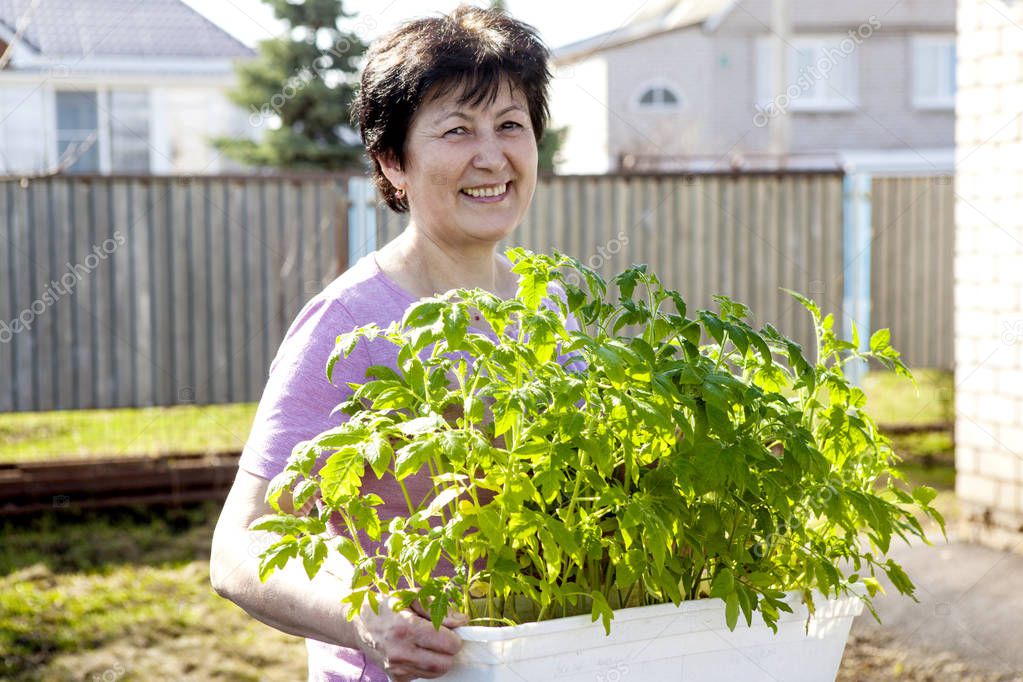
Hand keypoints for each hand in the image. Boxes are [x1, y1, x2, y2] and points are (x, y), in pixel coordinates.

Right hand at [353, 597, 468, 680]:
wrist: (360, 624)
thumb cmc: (388, 607)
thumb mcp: (412, 596)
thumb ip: (439, 607)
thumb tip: (462, 621)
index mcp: (406, 628)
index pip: (447, 644)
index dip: (455, 637)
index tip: (451, 630)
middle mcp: (400, 652)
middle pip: (444, 664)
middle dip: (450, 652)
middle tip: (444, 639)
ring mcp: (397, 668)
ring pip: (435, 673)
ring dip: (439, 659)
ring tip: (429, 644)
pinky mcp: (396, 678)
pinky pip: (422, 676)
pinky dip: (426, 666)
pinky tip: (417, 652)